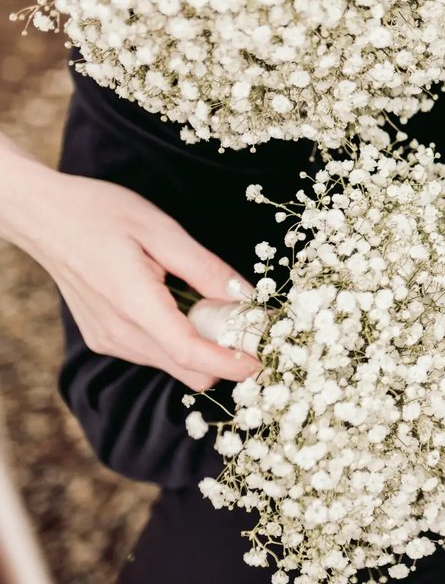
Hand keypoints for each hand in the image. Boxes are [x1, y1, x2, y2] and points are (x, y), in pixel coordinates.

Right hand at [0, 138, 258, 390]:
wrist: (44, 216)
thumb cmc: (100, 214)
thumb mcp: (161, 230)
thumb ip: (205, 268)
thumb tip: (246, 297)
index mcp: (134, 306)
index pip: (191, 354)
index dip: (232, 362)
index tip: (263, 359)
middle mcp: (119, 334)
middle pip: (186, 369)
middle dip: (224, 356)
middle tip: (250, 324)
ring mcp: (108, 340)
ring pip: (171, 364)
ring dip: (202, 346)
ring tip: (217, 307)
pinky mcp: (104, 337)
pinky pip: (153, 352)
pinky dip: (178, 339)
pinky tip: (184, 305)